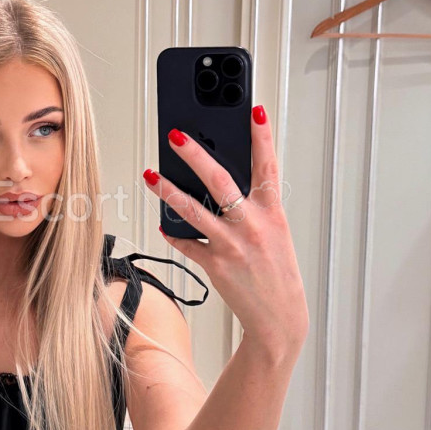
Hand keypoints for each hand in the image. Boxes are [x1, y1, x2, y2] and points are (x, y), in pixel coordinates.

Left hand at [142, 104, 308, 354]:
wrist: (280, 319)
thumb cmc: (277, 272)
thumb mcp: (275, 233)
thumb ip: (254, 208)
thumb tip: (220, 184)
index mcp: (273, 213)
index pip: (268, 166)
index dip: (262, 137)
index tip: (255, 110)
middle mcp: (253, 226)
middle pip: (221, 182)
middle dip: (196, 156)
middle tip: (175, 135)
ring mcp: (233, 246)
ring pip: (194, 211)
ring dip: (168, 191)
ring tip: (150, 175)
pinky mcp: (216, 265)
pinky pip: (187, 243)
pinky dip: (173, 232)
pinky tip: (163, 224)